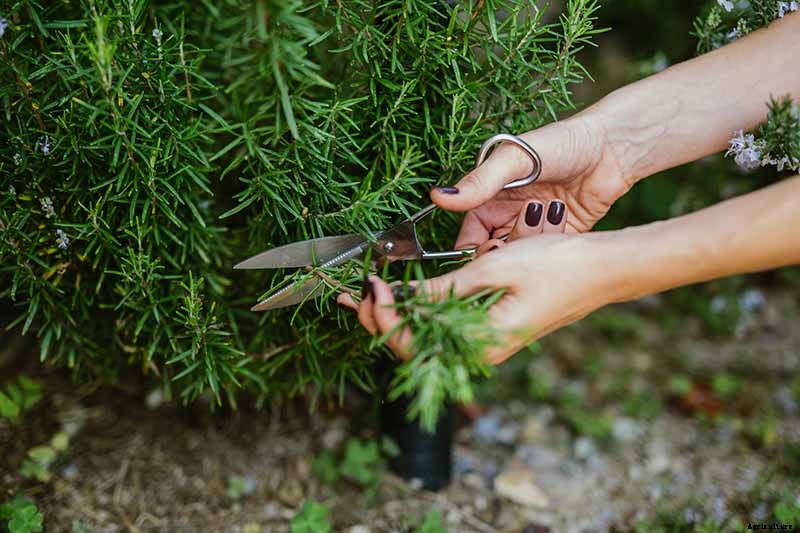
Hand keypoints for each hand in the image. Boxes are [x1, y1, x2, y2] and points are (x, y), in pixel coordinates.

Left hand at [337, 232, 617, 363]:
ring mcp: (485, 343)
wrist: (602, 270)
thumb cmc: (557, 267)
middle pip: (414, 349)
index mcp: (481, 344)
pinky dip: (419, 314)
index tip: (371, 285)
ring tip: (368, 296)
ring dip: (395, 319)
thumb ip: (444, 288)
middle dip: (379, 321)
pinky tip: (404, 297)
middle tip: (356, 292)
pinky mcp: (489, 330)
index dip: (385, 317)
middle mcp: (480, 353)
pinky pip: (444, 330)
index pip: (413, 344)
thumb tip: (401, 297)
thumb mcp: (492, 270)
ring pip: (426, 341)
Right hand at [430, 113, 634, 250]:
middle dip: (502, 252)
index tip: (486, 251)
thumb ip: (479, 182)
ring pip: (519, 256)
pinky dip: (550, 245)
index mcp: (489, 199)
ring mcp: (534, 228)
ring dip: (528, 243)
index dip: (472, 251)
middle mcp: (508, 217)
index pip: (469, 238)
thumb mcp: (514, 160)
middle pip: (492, 253)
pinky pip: (546, 254)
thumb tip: (438, 197)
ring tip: (544, 215)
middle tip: (516, 239)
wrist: (613, 147)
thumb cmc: (561, 142)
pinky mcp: (560, 237)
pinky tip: (560, 218)